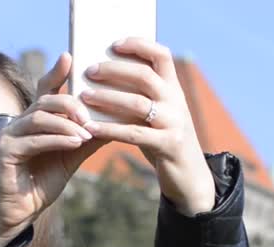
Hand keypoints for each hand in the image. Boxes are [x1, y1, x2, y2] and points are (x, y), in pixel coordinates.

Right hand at [0, 53, 106, 244]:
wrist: (21, 211)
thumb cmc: (44, 180)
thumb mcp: (72, 156)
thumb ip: (90, 137)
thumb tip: (120, 121)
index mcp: (36, 118)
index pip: (46, 88)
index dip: (57, 72)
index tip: (70, 56)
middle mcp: (20, 121)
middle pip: (46, 100)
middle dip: (71, 104)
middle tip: (92, 116)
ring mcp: (10, 135)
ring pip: (39, 118)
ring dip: (66, 124)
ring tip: (86, 133)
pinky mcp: (6, 153)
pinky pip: (33, 140)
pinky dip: (56, 140)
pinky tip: (73, 143)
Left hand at [77, 37, 215, 215]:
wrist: (190, 175)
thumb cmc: (163, 139)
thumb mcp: (158, 113)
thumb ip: (141, 95)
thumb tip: (103, 77)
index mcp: (174, 88)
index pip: (161, 55)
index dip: (139, 45)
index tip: (114, 44)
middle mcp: (176, 102)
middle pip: (145, 76)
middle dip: (114, 71)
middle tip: (89, 71)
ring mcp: (174, 123)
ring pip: (137, 104)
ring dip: (108, 98)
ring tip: (84, 96)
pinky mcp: (168, 145)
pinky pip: (133, 134)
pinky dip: (108, 129)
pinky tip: (89, 128)